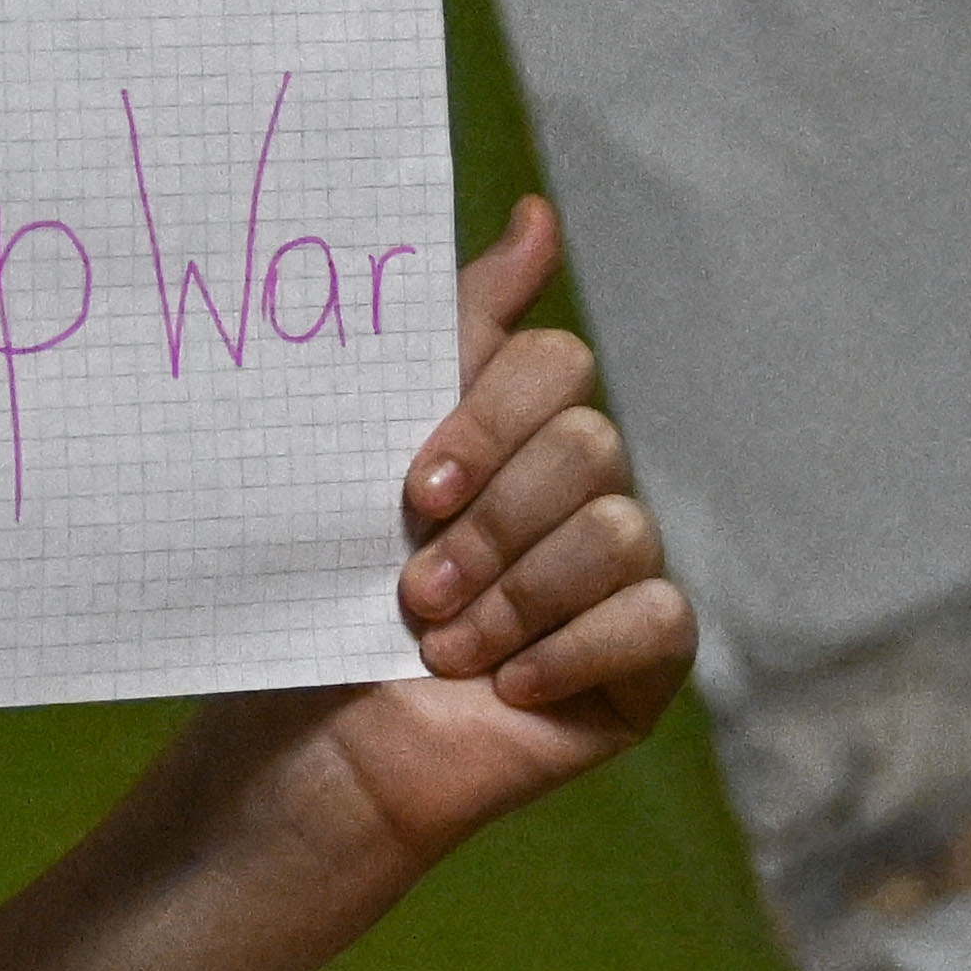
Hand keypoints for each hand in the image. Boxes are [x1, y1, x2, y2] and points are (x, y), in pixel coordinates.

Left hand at [291, 197, 694, 870]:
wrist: (311, 752)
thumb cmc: (323, 604)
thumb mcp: (366, 453)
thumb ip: (453, 332)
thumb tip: (538, 218)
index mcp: (511, 428)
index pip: (553, 363)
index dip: (488, 420)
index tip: (410, 488)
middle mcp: (576, 489)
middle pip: (588, 442)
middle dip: (493, 522)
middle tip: (414, 586)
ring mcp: (617, 574)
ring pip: (620, 528)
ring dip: (515, 594)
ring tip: (440, 647)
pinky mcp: (642, 661)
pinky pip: (659, 616)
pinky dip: (572, 649)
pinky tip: (504, 686)